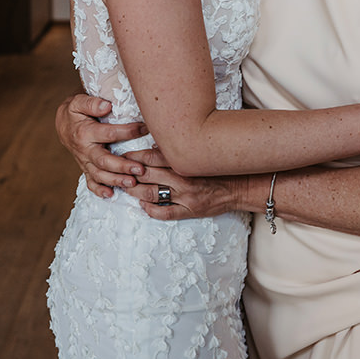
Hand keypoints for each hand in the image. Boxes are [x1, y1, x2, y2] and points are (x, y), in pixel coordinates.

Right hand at [55, 93, 148, 197]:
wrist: (63, 124)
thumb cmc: (75, 112)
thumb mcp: (78, 102)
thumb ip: (91, 103)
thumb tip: (106, 106)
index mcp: (85, 133)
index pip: (109, 134)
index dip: (128, 132)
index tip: (146, 129)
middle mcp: (85, 150)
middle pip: (104, 161)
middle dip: (123, 166)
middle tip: (140, 169)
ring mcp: (85, 162)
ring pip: (100, 174)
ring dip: (116, 180)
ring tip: (132, 183)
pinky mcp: (85, 168)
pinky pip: (90, 182)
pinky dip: (99, 190)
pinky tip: (111, 195)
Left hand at [120, 148, 246, 220]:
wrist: (240, 186)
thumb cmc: (219, 167)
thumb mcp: (200, 153)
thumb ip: (179, 151)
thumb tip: (155, 144)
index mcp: (185, 161)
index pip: (153, 157)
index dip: (136, 157)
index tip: (125, 156)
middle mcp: (183, 178)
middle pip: (148, 175)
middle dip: (131, 174)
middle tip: (119, 172)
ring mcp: (186, 197)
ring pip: (152, 195)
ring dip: (136, 192)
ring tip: (127, 188)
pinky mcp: (190, 211)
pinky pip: (165, 213)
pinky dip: (151, 211)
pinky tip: (143, 206)